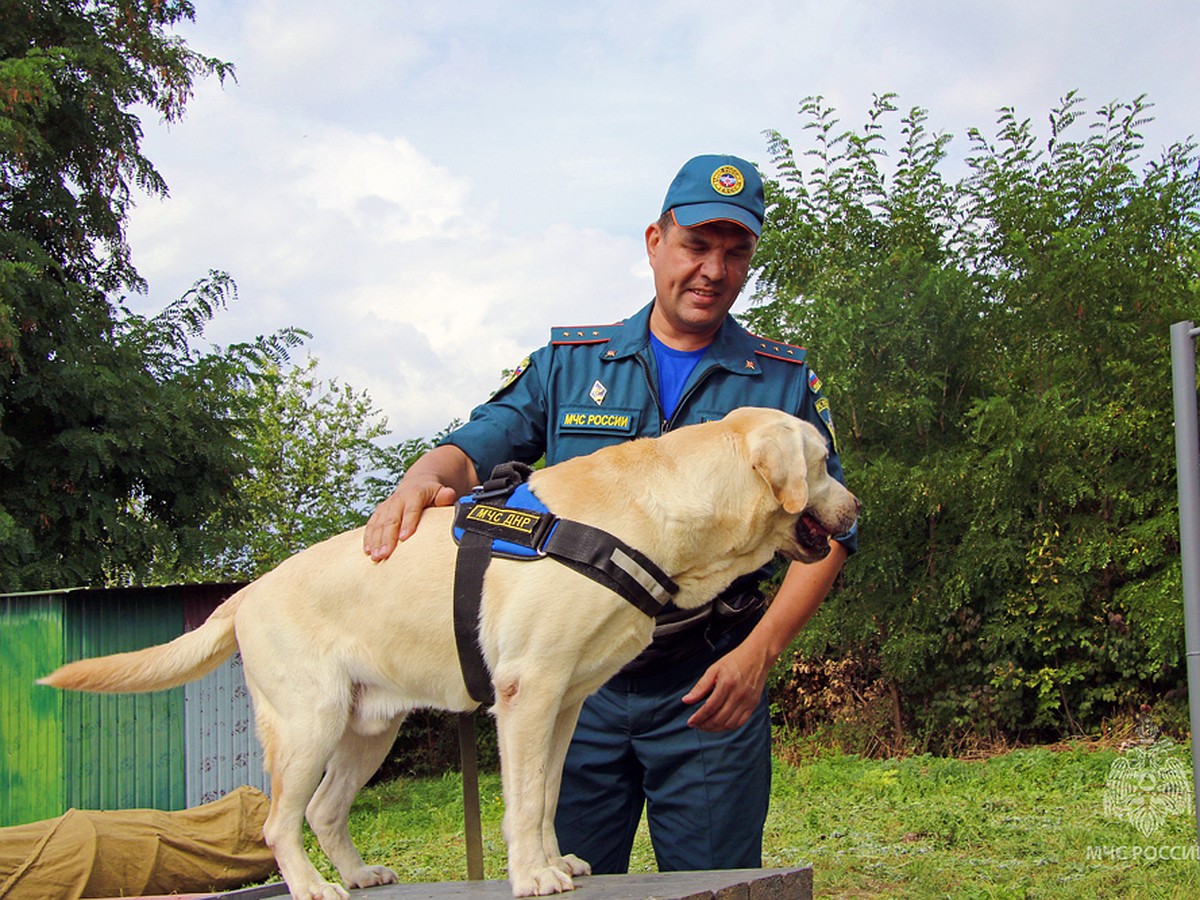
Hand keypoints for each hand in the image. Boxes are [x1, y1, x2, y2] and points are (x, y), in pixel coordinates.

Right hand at [362, 444, 478, 560]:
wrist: (418, 483)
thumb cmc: (432, 493)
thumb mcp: (441, 491)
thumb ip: (444, 496)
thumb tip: (448, 495)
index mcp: (414, 494)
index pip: (411, 509)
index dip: (408, 523)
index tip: (404, 538)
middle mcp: (398, 499)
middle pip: (392, 520)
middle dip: (388, 538)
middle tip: (386, 554)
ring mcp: (387, 506)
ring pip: (379, 524)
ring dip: (376, 541)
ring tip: (376, 557)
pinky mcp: (379, 512)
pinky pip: (372, 525)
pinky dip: (368, 538)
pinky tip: (367, 551)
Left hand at [681, 639, 769, 731]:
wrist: (757, 656)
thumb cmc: (734, 661)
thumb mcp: (714, 669)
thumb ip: (700, 686)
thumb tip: (686, 700)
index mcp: (726, 684)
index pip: (709, 708)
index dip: (698, 718)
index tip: (690, 722)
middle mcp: (738, 695)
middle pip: (719, 719)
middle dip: (705, 725)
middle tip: (696, 725)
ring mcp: (747, 701)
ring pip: (729, 724)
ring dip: (716, 728)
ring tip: (706, 726)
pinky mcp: (753, 704)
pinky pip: (740, 722)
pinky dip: (729, 726)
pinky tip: (721, 724)